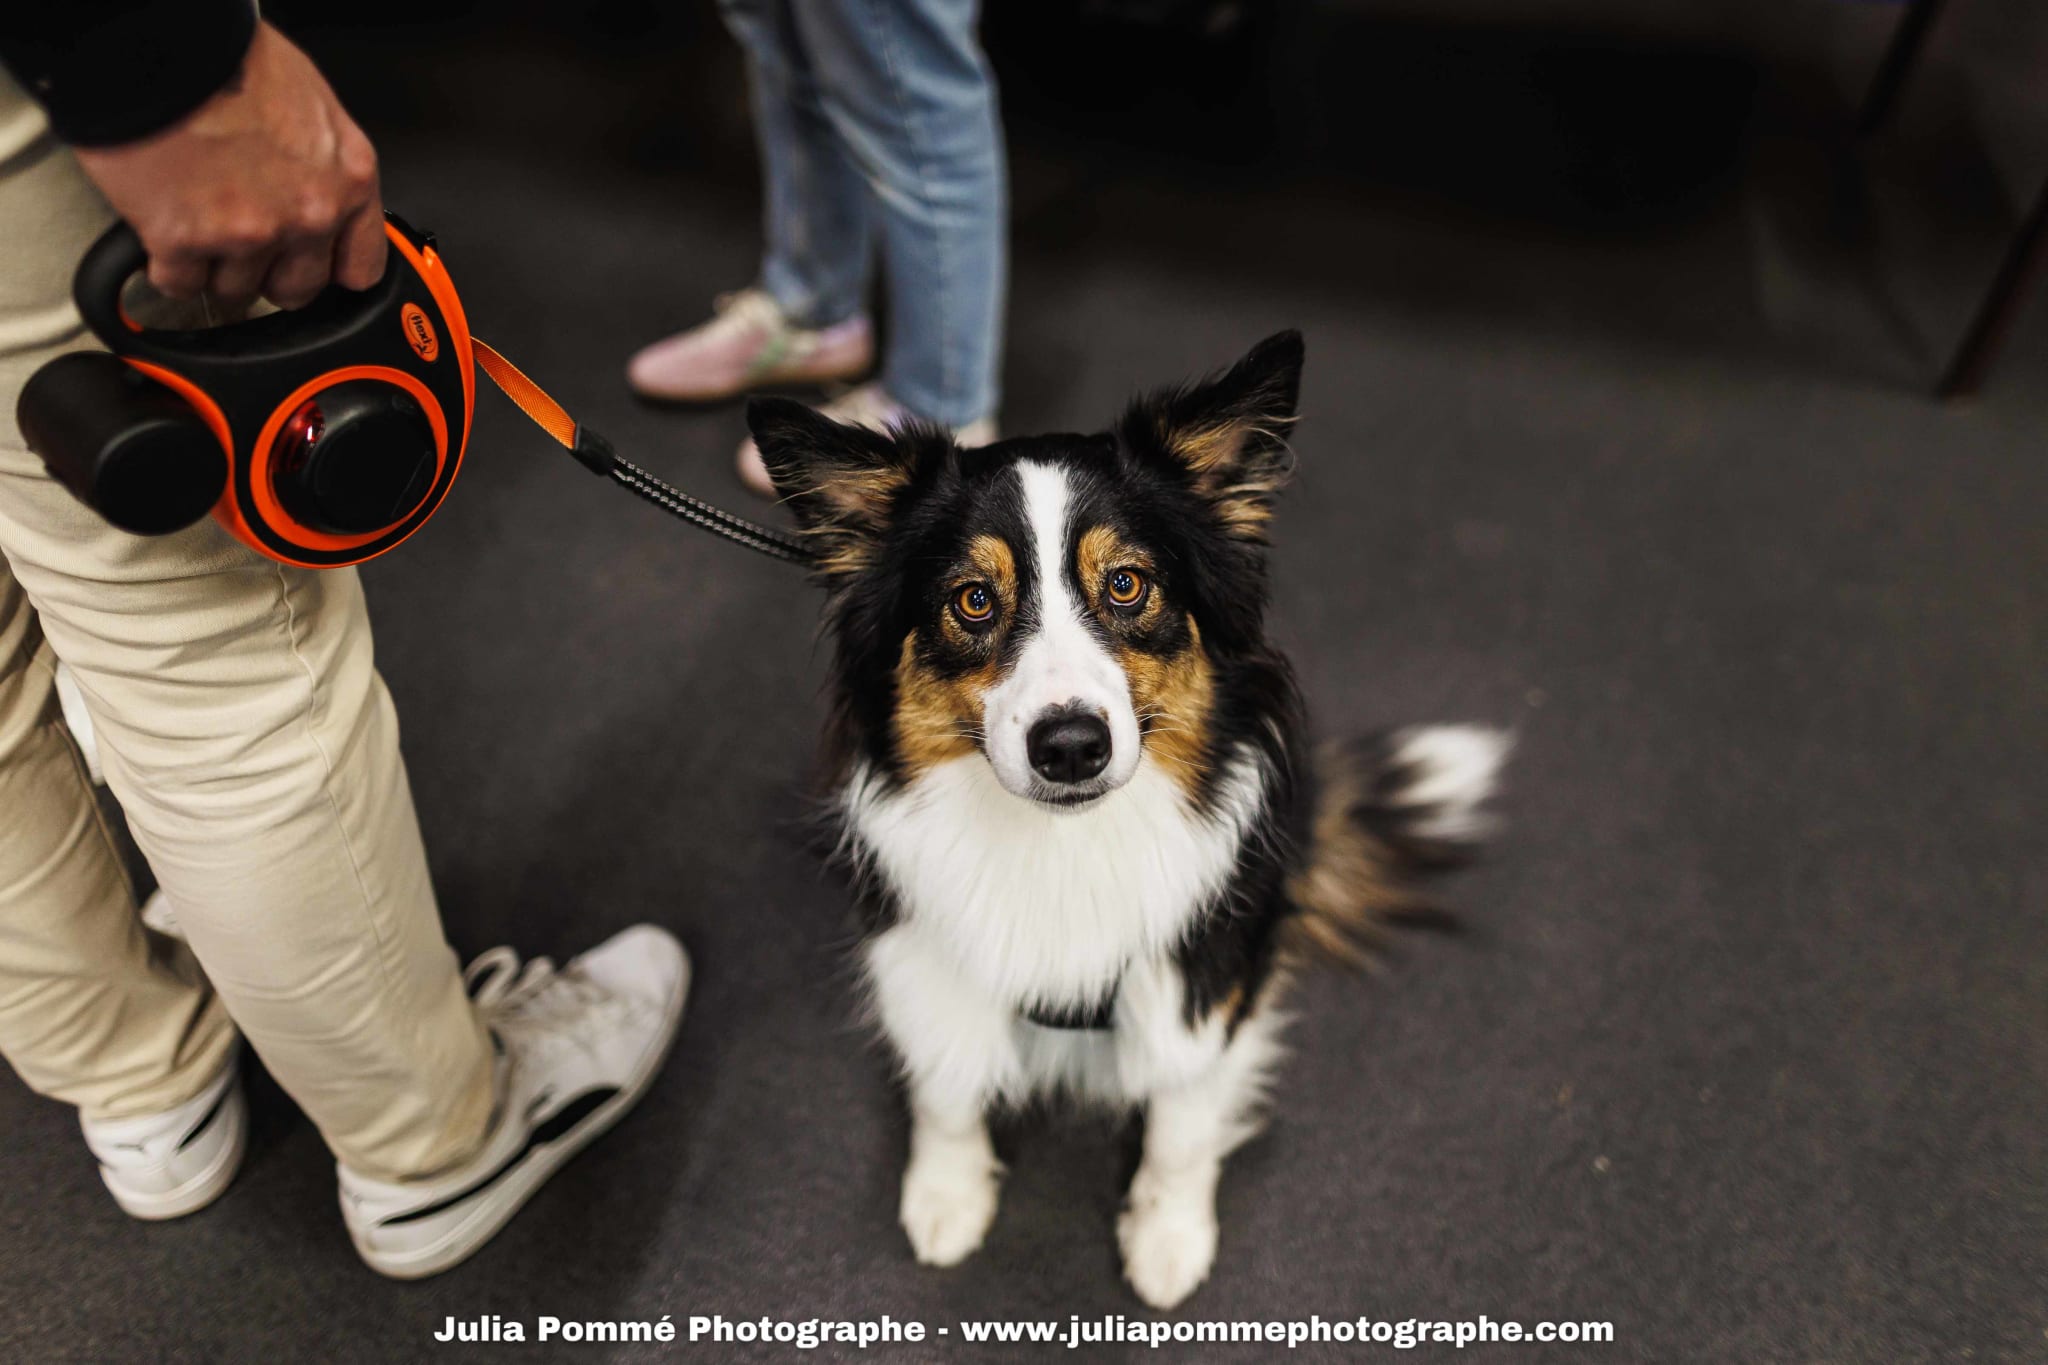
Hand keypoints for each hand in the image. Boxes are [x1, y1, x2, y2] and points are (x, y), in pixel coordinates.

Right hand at [71, 23, 384, 309]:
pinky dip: (168, 264)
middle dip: (268, 270)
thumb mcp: (312, 105)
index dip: (328, 268)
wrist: (160, 47)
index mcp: (348, 179)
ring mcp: (249, 233)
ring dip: (214, 263)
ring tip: (197, 212)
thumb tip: (319, 190)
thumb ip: (324, 162)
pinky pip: (180, 283)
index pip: (361, 267)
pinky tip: (165, 227)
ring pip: (236, 289)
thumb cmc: (231, 60)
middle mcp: (308, 213)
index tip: (311, 265)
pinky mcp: (185, 241)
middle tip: (242, 235)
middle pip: (296, 288)